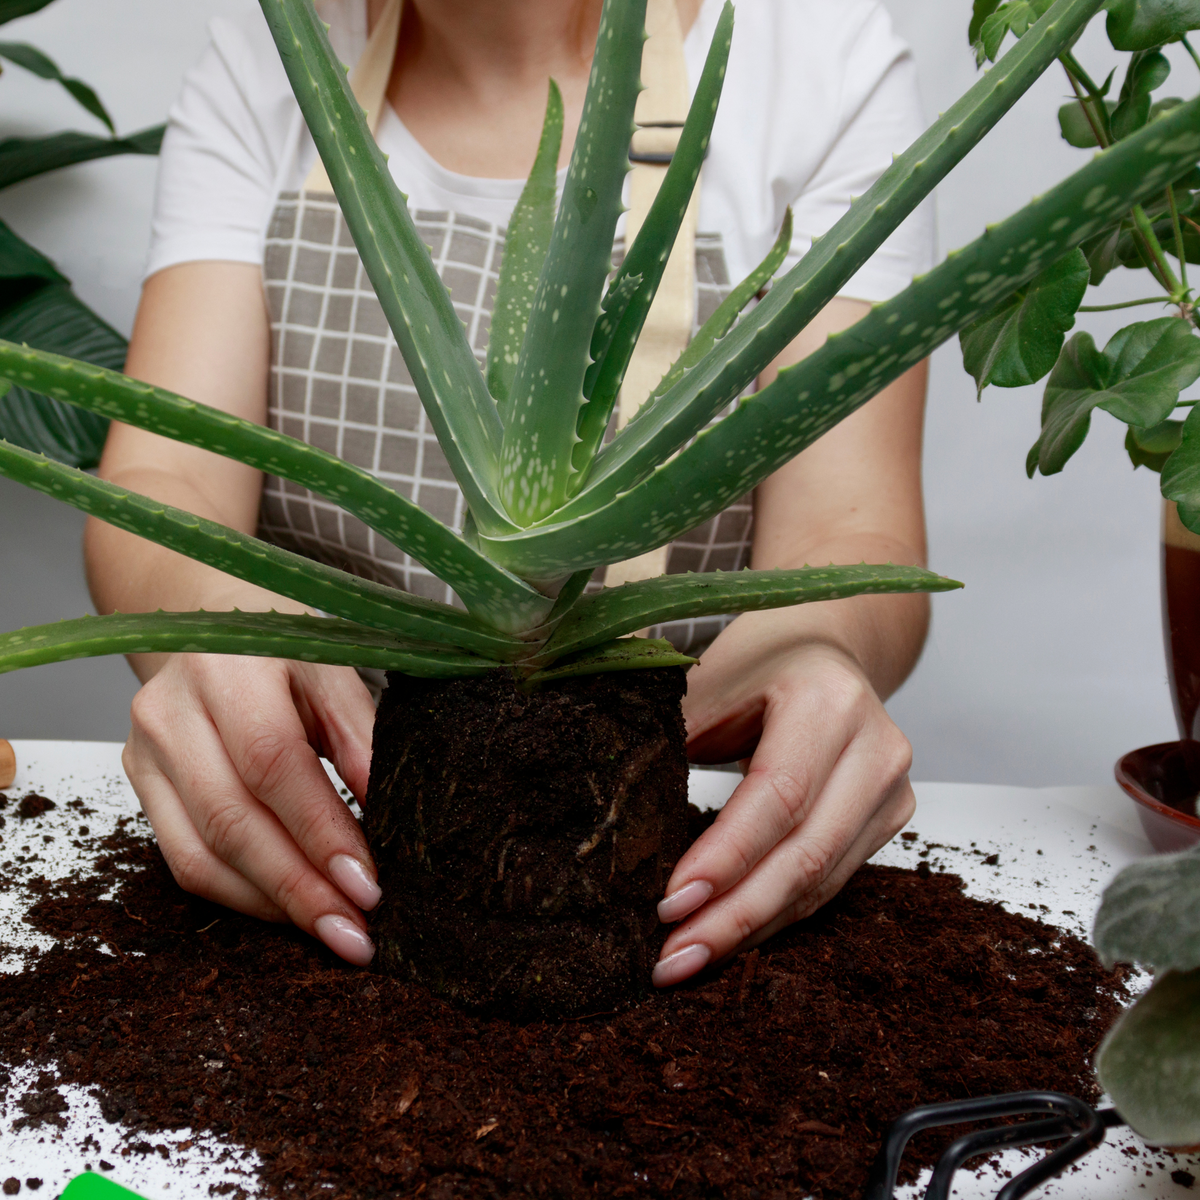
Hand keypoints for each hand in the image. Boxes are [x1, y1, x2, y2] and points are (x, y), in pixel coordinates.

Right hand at [122, 653, 381, 964]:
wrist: (210, 630)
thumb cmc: (284, 651)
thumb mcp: (335, 669)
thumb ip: (360, 734)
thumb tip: (388, 809)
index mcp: (228, 668)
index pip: (272, 763)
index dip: (320, 831)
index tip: (368, 885)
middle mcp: (171, 712)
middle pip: (232, 821)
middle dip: (300, 888)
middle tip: (355, 932)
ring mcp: (145, 753)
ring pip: (201, 854)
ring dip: (273, 905)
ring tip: (332, 931)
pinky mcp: (140, 786)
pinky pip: (185, 861)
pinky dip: (242, 896)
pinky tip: (288, 910)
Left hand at [652, 637, 914, 986]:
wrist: (820, 649)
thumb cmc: (755, 665)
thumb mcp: (706, 685)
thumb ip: (669, 743)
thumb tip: (613, 824)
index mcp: (827, 701)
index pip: (777, 796)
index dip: (724, 857)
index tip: (669, 904)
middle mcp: (876, 747)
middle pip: (805, 852)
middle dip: (733, 915)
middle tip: (670, 959)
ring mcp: (891, 788)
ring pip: (820, 881)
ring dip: (750, 928)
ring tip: (686, 960)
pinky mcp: (889, 820)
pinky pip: (829, 883)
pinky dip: (774, 915)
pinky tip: (728, 938)